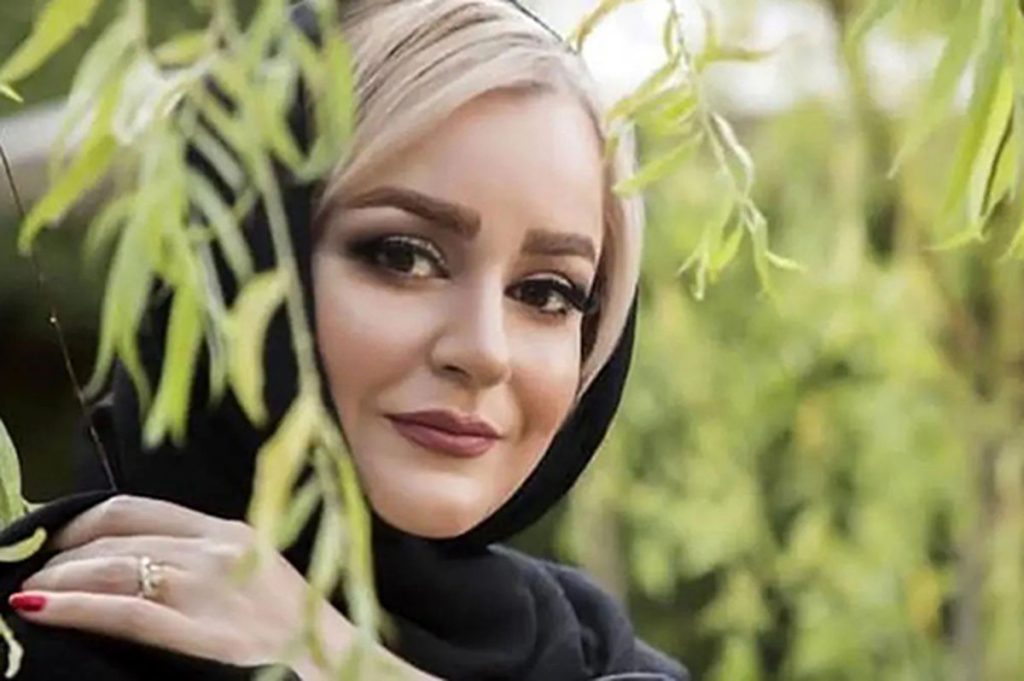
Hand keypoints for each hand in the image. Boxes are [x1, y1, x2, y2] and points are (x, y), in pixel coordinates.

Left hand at [13, 495, 352, 679]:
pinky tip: (38, 608)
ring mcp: (214, 590)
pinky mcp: (208, 636)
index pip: (136, 510)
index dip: (80, 523)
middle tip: (31, 573)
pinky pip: (124, 613)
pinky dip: (74, 607)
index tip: (52, 542)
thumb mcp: (257, 578)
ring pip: (112, 568)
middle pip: (116, 534)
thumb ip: (207, 562)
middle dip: (60, 552)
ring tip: (28, 594)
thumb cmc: (301, 635)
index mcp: (233, 531)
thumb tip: (140, 564)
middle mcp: (220, 548)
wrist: (347, 672)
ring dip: (58, 580)